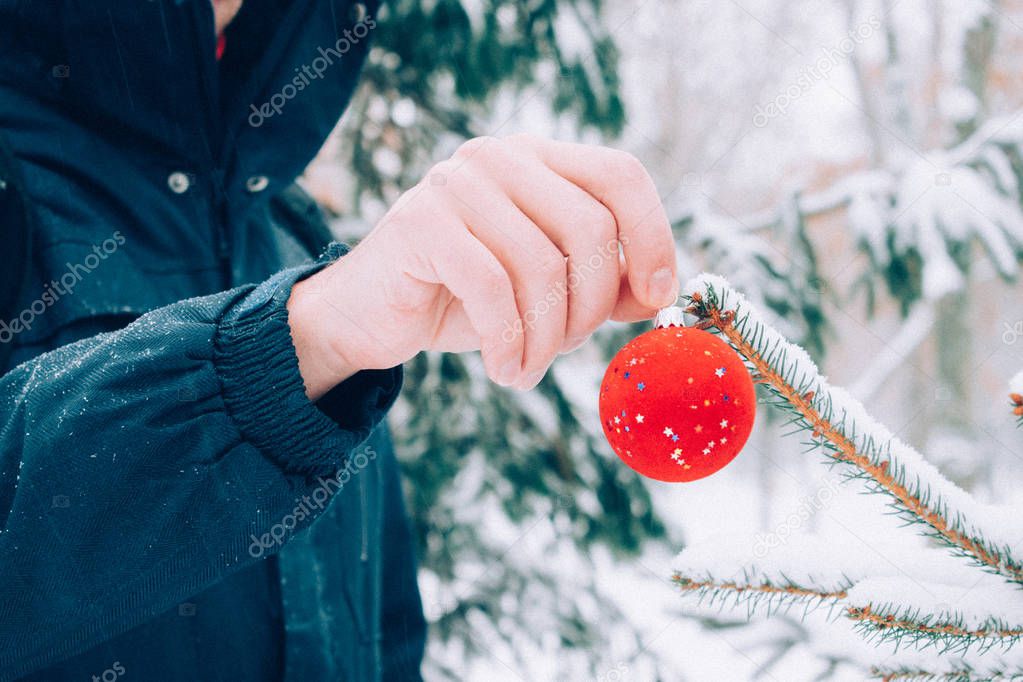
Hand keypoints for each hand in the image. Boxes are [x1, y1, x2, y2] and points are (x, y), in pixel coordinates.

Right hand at [287, 135, 678, 399]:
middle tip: (564, 350)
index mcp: (539, 161)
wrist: (370, 317)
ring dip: (546, 339)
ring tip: (528, 369)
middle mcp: (501, 158)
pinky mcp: (421, 221)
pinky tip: (504, 371)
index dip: (652, 236)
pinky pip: (493, 289)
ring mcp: (457, 182)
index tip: (654, 298)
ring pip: (543, 266)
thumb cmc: (465, 302)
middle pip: (590, 228)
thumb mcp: (545, 291)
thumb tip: (657, 294)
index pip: (620, 175)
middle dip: (589, 309)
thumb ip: (601, 283)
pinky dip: (509, 344)